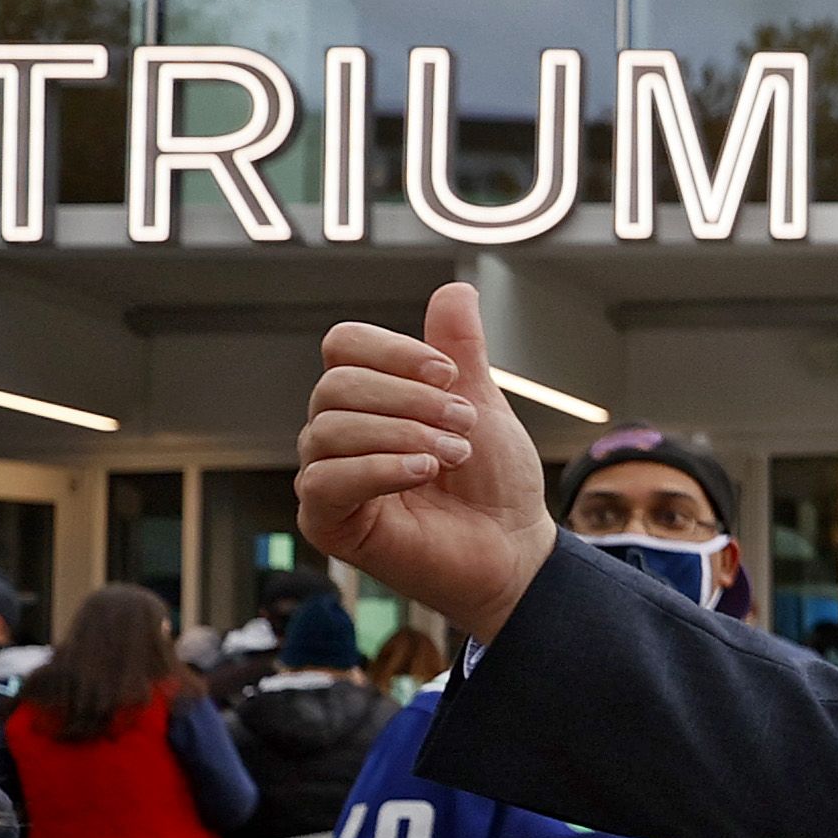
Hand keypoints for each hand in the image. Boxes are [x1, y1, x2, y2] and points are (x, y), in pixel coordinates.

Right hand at [296, 282, 554, 643]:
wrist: (512, 549)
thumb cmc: (494, 482)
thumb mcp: (481, 403)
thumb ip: (461, 350)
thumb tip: (455, 289)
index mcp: (368, 397)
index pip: (344, 346)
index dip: (393, 351)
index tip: (449, 373)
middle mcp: (337, 431)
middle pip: (336, 385)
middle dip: (408, 398)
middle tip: (463, 424)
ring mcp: (327, 476)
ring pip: (329, 429)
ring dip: (403, 434)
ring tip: (453, 454)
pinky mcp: (326, 522)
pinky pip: (325, 480)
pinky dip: (378, 468)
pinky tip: (423, 472)